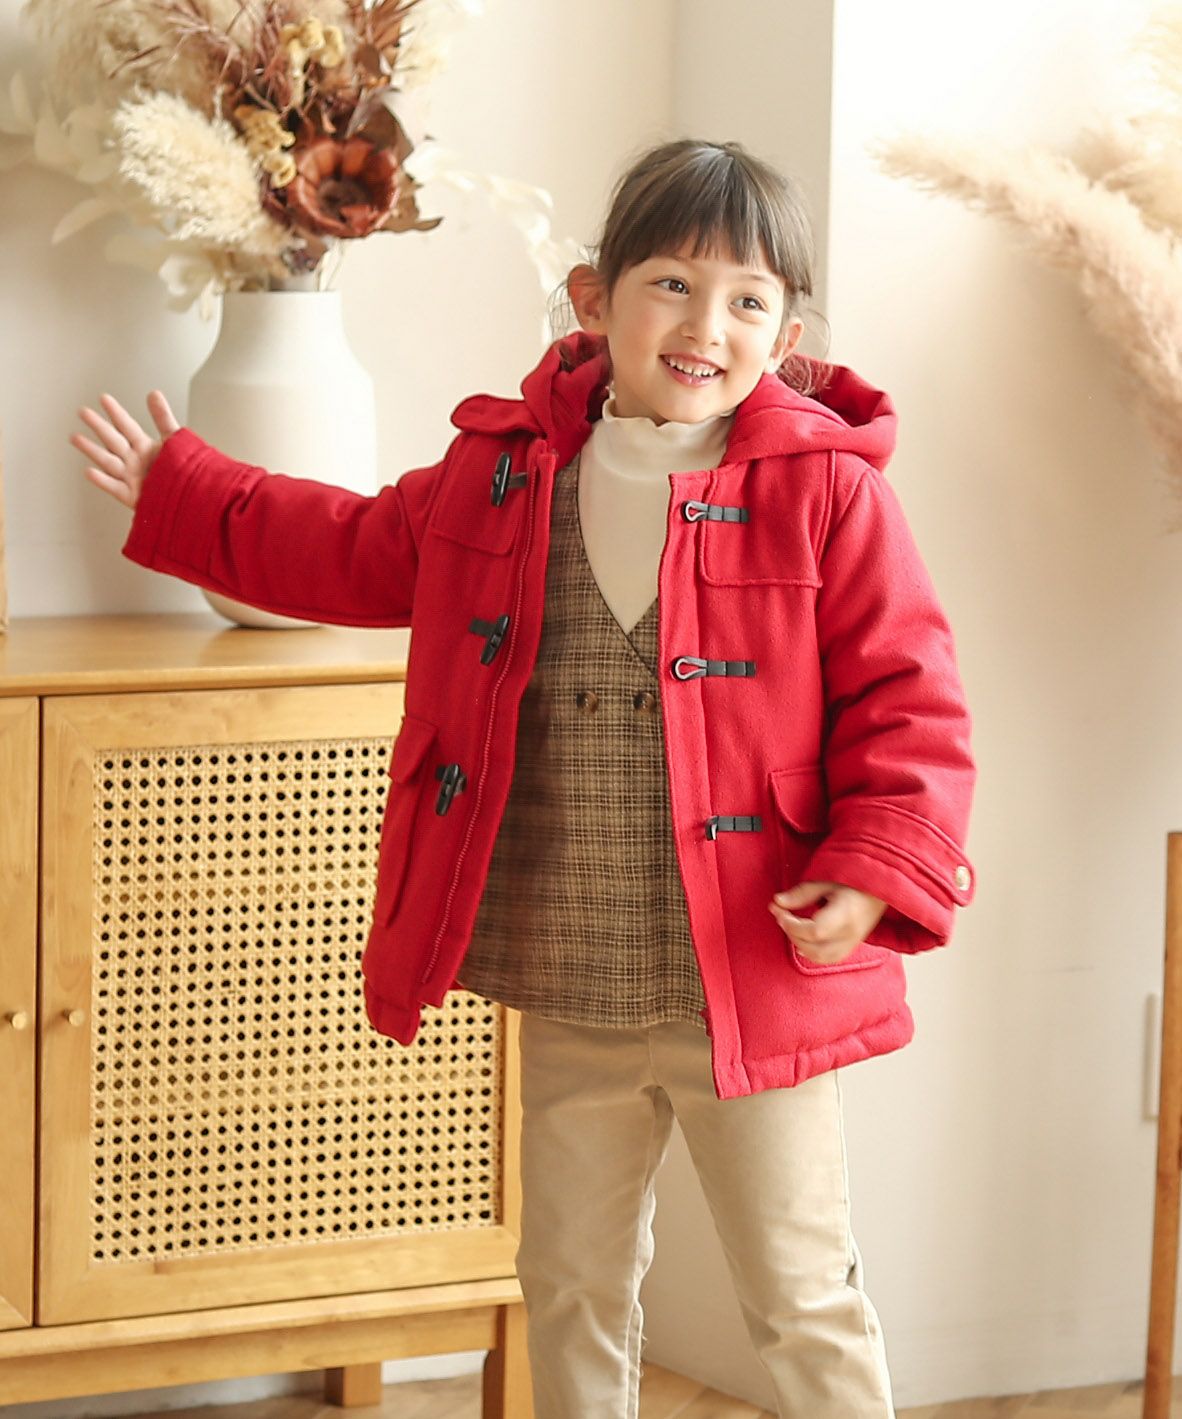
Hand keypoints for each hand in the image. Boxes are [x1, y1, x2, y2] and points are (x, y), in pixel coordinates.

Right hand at [69, 390, 179, 509]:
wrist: (194, 498)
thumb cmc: (186, 472)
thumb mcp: (176, 440)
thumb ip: (163, 418)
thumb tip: (154, 393)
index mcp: (145, 448)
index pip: (127, 426)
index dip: (116, 412)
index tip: (103, 398)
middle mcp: (135, 461)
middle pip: (112, 440)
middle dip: (98, 426)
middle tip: (82, 411)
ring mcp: (131, 478)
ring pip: (107, 461)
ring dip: (91, 450)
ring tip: (75, 437)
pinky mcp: (132, 496)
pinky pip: (114, 487)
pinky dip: (102, 480)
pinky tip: (89, 471)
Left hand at [768, 881, 886, 964]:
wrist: (882, 886)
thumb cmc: (855, 879)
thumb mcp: (827, 880)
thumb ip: (802, 893)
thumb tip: (778, 902)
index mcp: (846, 914)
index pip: (815, 931)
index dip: (791, 924)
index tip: (778, 910)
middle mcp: (852, 932)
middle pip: (815, 947)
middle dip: (792, 933)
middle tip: (780, 915)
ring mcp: (854, 941)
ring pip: (822, 957)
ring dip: (800, 945)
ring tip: (789, 926)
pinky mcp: (853, 944)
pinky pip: (831, 958)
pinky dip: (813, 954)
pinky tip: (802, 943)